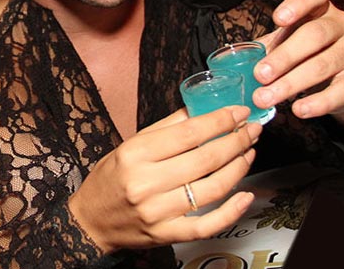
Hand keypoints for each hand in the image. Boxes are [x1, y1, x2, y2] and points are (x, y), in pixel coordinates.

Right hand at [68, 106, 260, 252]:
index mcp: (135, 154)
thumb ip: (166, 128)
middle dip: (235, 141)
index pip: (188, 133)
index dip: (219, 121)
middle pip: (204, 160)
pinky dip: (231, 211)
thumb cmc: (110, 178)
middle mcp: (146, 183)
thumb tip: (201, 110)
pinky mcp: (166, 234)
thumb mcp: (130, 145)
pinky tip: (246, 196)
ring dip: (238, 168)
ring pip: (212, 189)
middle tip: (252, 129)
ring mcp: (158, 212)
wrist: (91, 220)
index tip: (238, 112)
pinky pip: (207, 225)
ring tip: (248, 153)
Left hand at [252, 0, 343, 141]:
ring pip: (323, 65)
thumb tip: (229, 60)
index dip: (297, 4)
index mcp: (320, 8)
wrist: (340, 78)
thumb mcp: (285, 41)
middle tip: (259, 75)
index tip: (278, 19)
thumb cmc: (305, 52)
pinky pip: (340, 91)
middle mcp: (342, 24)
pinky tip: (298, 109)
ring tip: (265, 97)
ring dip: (290, 83)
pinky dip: (317, 103)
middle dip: (284, 56)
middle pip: (314, 35)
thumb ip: (265, 45)